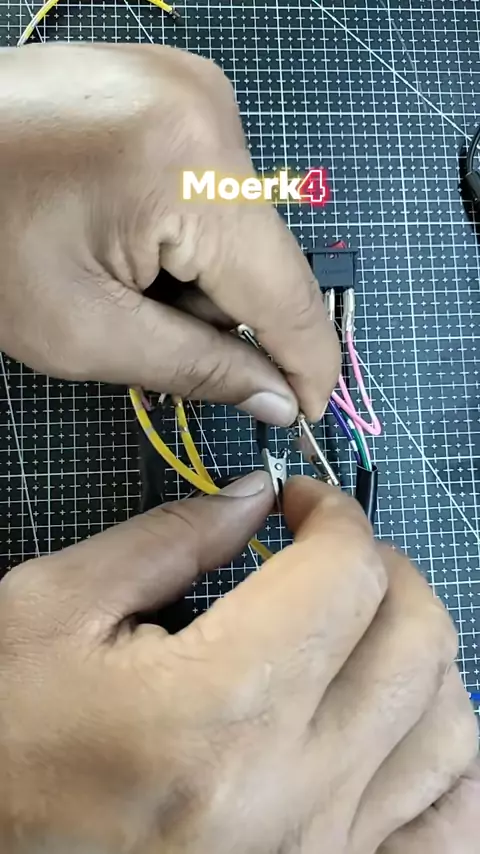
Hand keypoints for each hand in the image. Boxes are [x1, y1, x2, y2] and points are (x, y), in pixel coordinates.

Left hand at [0, 42, 339, 425]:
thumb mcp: (84, 329)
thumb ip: (196, 368)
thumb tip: (275, 396)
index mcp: (191, 168)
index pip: (286, 291)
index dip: (307, 362)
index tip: (309, 411)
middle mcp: (210, 112)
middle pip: (261, 259)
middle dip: (218, 315)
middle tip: (141, 325)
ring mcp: (194, 91)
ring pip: (237, 229)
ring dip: (193, 275)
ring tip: (114, 270)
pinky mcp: (174, 92)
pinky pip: (210, 190)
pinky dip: (180, 235)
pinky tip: (121, 235)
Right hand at [0, 473, 476, 853]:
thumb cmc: (10, 734)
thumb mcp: (54, 610)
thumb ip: (169, 538)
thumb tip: (257, 498)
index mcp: (217, 706)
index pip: (345, 575)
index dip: (332, 513)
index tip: (299, 505)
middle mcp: (292, 790)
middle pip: (416, 637)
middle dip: (383, 566)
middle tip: (330, 555)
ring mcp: (324, 853)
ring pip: (450, 724)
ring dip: (420, 649)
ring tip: (362, 631)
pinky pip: (451, 828)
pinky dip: (451, 761)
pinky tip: (405, 725)